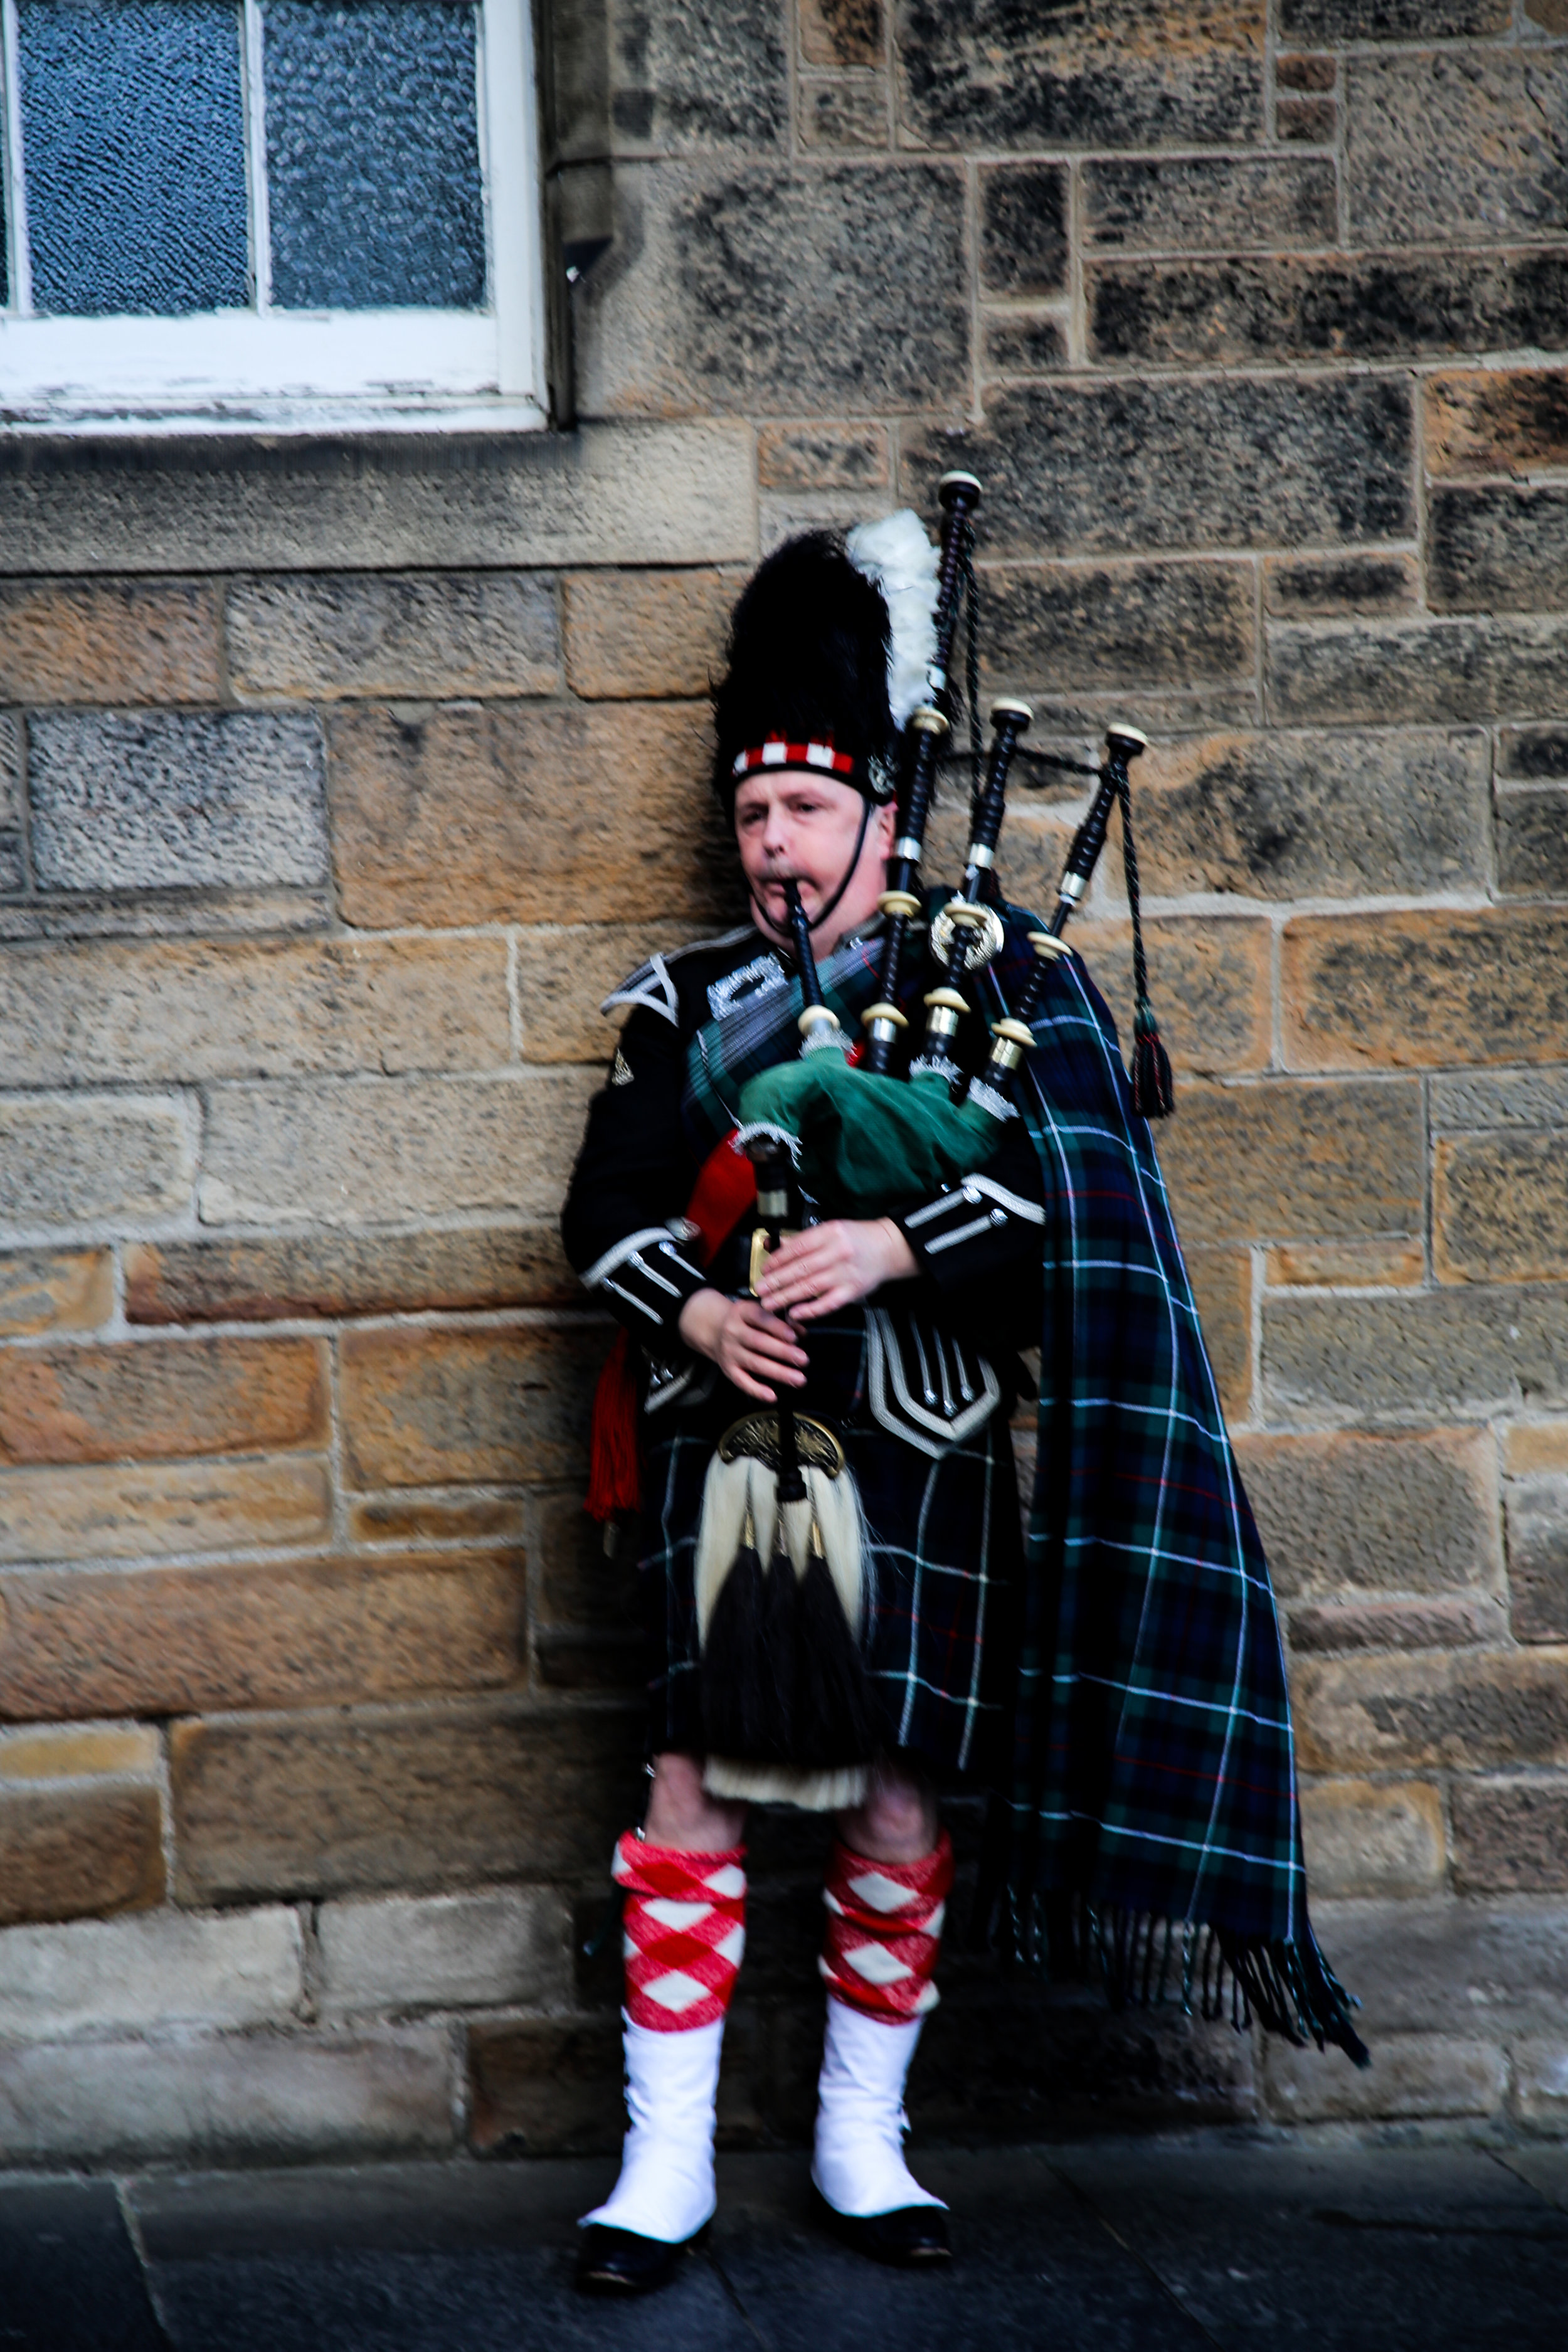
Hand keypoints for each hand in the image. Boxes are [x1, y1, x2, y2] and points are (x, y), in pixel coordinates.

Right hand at [677, 1287, 807, 1403]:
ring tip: (799, 1379)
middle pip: (759, 1342)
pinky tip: (772, 1396)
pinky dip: (757, 1390)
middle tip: (803, 1360)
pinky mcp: (728, 1369)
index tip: (795, 1337)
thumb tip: (802, 1332)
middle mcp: (733, 1331)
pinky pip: (742, 1382)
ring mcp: (729, 1352)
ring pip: (755, 1363)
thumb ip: (782, 1319)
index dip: (778, 1328)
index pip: (760, 1318)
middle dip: (783, 1352)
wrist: (714, 1329)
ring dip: (778, 1372)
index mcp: (743, 1312)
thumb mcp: (759, 1311)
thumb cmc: (747, 1321)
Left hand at [755, 1218, 916, 1323]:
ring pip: (809, 1287)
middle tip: (759, 1289)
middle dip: (776, 1281)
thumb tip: (777, 1247)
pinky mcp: (852, 1291)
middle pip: (800, 1269)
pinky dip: (810, 1309)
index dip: (777, 1260)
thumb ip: (805, 1240)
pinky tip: (795, 1312)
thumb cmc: (857, 1239)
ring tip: (769, 1303)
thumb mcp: (831, 1230)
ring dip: (786, 1296)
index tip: (764, 1269)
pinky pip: (827, 1303)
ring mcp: (845, 1273)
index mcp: (830, 1233)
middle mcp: (837, 1252)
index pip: (797, 1248)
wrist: (888, 1248)